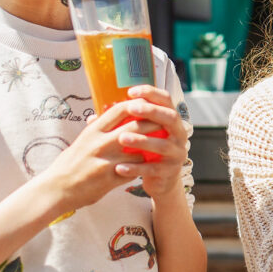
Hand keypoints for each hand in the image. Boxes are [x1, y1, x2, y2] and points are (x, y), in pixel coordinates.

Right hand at [36, 99, 151, 211]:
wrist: (55, 189)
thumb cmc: (68, 164)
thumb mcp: (80, 141)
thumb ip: (94, 129)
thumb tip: (100, 115)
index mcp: (93, 131)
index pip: (119, 110)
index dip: (137, 105)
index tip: (148, 104)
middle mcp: (100, 144)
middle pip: (134, 128)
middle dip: (152, 124)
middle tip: (163, 123)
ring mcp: (106, 162)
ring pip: (138, 152)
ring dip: (149, 150)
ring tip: (158, 146)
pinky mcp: (109, 180)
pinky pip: (133, 172)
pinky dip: (140, 168)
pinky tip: (144, 167)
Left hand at [116, 86, 189, 201]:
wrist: (161, 180)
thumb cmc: (147, 151)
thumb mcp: (142, 133)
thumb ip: (126, 122)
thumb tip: (93, 116)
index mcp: (172, 121)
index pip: (166, 100)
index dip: (151, 93)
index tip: (131, 91)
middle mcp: (179, 134)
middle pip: (171, 117)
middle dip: (152, 111)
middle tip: (131, 108)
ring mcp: (176, 153)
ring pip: (163, 145)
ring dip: (142, 140)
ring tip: (122, 138)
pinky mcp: (169, 171)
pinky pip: (152, 169)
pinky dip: (136, 168)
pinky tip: (119, 167)